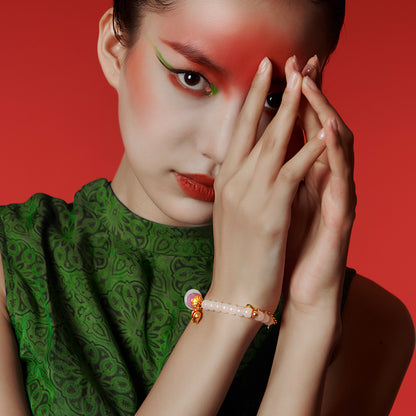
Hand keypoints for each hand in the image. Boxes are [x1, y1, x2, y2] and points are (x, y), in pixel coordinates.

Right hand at [208, 56, 326, 311]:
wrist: (234, 292)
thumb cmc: (237, 253)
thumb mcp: (232, 212)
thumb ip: (238, 184)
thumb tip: (244, 163)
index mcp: (224, 181)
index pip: (239, 132)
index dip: (251, 101)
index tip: (262, 75)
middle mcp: (232, 182)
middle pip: (253, 128)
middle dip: (269, 93)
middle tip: (282, 61)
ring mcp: (248, 196)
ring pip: (271, 143)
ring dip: (290, 110)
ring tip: (304, 81)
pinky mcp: (268, 213)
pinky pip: (290, 173)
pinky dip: (307, 151)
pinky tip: (321, 132)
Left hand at [284, 56, 356, 315]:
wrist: (285, 290)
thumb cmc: (273, 248)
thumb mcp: (264, 207)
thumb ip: (265, 180)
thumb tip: (247, 155)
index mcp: (299, 180)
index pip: (296, 132)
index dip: (288, 102)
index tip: (275, 73)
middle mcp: (320, 183)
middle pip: (317, 130)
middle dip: (308, 96)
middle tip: (300, 62)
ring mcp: (333, 198)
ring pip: (335, 148)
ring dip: (323, 114)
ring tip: (311, 85)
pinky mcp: (340, 217)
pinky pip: (339, 180)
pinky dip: (333, 154)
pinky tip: (326, 131)